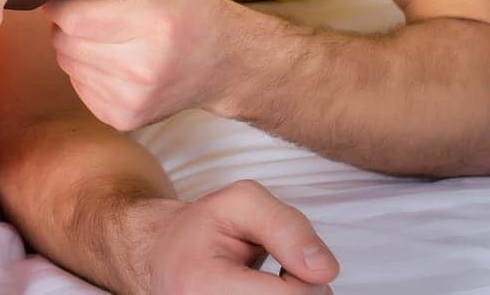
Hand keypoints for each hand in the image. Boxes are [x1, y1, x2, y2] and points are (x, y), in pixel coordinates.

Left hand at [46, 0, 233, 129]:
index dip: (61, 4)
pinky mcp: (126, 118)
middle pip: (65, 43)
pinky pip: (79, 89)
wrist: (226, 63)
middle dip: (66, 24)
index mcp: (153, 22)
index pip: (75, 18)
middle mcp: (143, 65)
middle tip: (86, 14)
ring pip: (68, 66)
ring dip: (75, 48)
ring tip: (102, 36)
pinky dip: (86, 72)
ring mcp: (134, 97)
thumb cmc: (194, 9)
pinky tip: (110, 60)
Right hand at [124, 182, 338, 293]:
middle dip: (301, 290)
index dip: (305, 275)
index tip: (289, 262)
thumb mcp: (240, 203)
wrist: (164, 258)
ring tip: (270, 286)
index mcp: (202, 288)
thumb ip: (286, 227)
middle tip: (280, 272)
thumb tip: (326, 269)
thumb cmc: (201, 230)